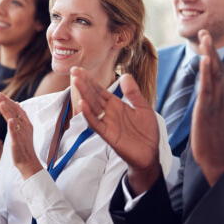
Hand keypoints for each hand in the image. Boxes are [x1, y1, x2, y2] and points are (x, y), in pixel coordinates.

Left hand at [0, 92, 41, 179]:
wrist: (28, 162)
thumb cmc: (24, 146)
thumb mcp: (22, 128)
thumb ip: (20, 116)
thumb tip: (17, 103)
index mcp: (25, 122)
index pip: (15, 108)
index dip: (7, 100)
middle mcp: (24, 126)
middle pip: (14, 112)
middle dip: (5, 102)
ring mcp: (21, 134)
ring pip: (14, 120)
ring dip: (8, 111)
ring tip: (2, 103)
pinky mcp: (18, 143)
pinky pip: (15, 134)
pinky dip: (13, 127)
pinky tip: (10, 120)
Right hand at [71, 67, 159, 195]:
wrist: (150, 154)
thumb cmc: (146, 132)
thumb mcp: (143, 108)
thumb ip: (133, 93)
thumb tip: (125, 75)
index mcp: (117, 105)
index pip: (100, 90)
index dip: (91, 80)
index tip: (80, 70)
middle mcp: (109, 113)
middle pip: (94, 96)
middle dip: (84, 84)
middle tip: (74, 71)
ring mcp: (108, 123)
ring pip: (92, 107)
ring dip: (84, 94)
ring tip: (76, 82)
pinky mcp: (108, 135)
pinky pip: (96, 124)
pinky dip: (89, 115)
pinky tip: (83, 104)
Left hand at [191, 30, 223, 185]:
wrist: (220, 160)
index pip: (223, 73)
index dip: (216, 56)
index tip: (209, 41)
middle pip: (219, 69)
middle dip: (212, 50)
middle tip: (205, 32)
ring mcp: (217, 103)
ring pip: (214, 75)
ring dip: (209, 55)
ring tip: (204, 38)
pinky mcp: (207, 110)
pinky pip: (207, 88)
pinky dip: (207, 73)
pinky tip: (205, 59)